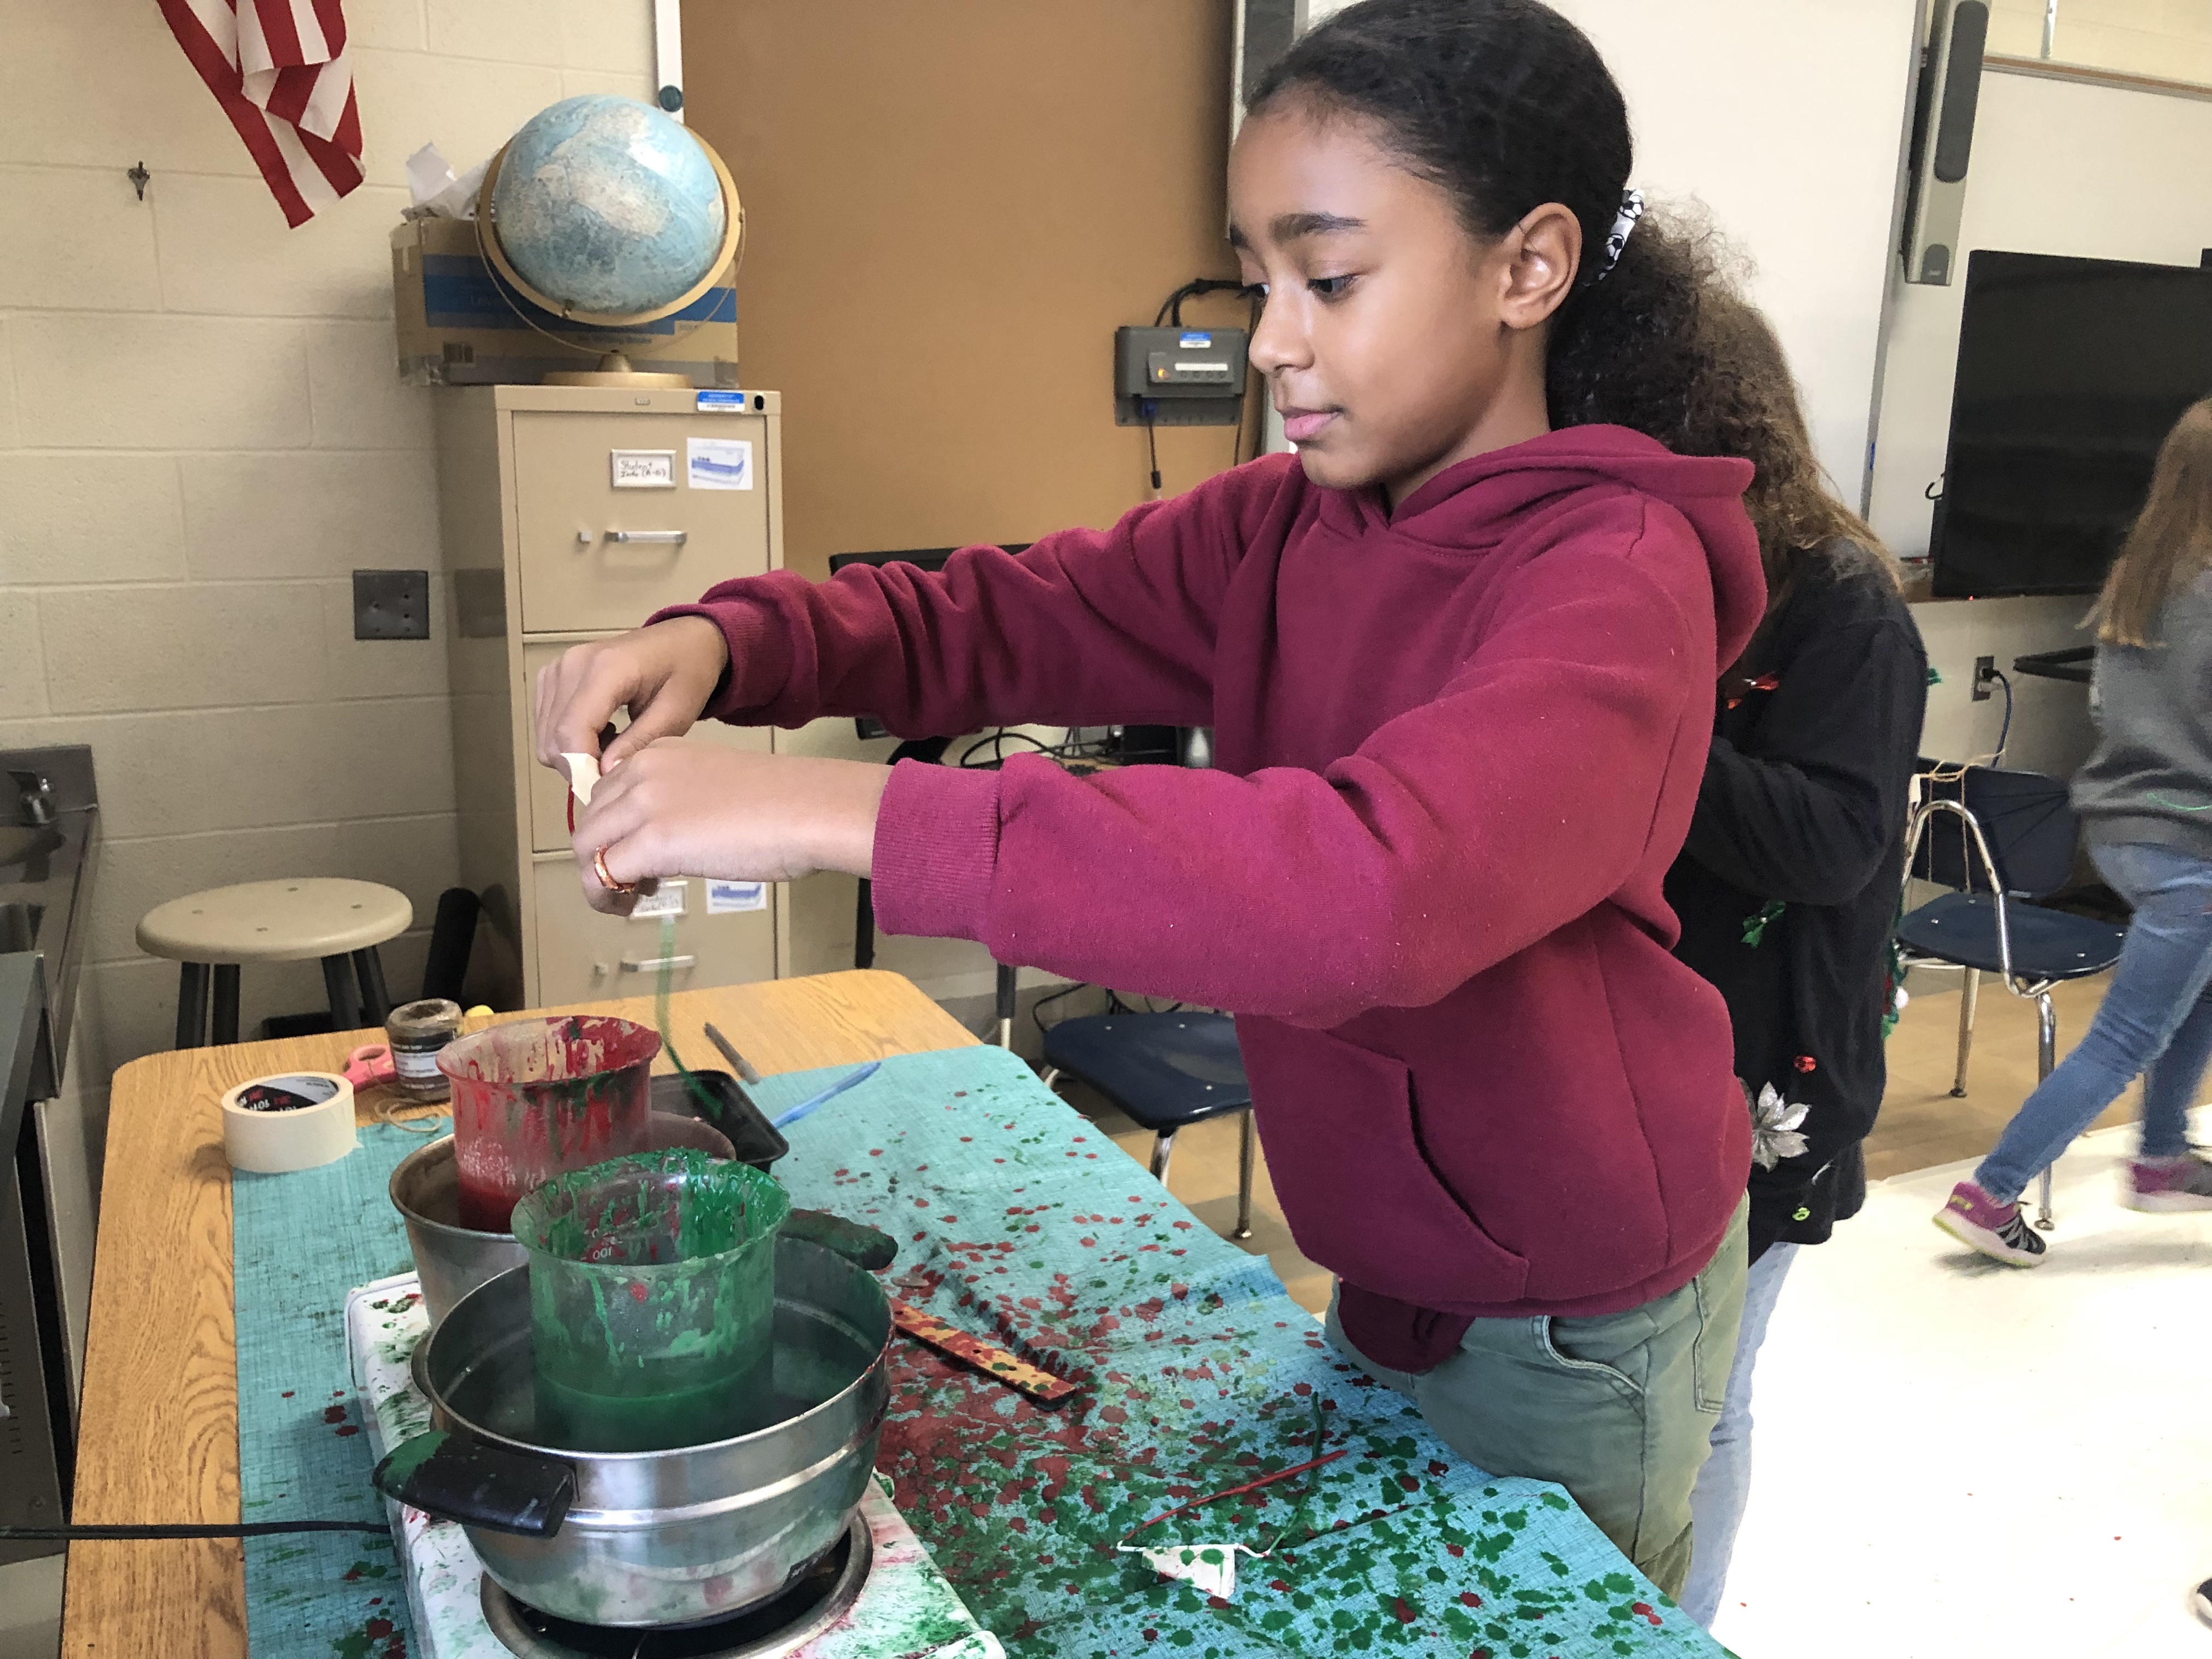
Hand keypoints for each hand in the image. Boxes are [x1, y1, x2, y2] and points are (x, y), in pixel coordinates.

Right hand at [532, 616, 729, 779]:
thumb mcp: (675, 713)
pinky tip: (601, 730)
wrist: (682, 640)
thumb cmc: (686, 673)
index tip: (608, 787)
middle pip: (553, 737)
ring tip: (614, 744)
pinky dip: (568, 737)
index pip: (572, 731)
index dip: (583, 768)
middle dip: (580, 765)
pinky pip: (545, 722)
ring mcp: (557, 667)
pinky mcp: (552, 674)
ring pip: (545, 734)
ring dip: (573, 752)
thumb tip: (604, 774)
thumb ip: (639, 743)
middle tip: (617, 768)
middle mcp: (572, 663)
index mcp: (605, 668)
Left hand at [573, 739, 891, 914]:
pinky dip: (605, 897)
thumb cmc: (786, 803)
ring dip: (598, 880)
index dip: (616, 827)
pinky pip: (603, 875)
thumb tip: (675, 837)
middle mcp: (642, 771)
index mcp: (660, 752)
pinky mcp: (652, 843)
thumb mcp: (720, 784)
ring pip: (588, 846)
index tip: (638, 852)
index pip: (609, 791)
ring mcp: (643, 805)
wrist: (810, 810)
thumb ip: (686, 800)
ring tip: (627, 900)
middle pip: (592, 819)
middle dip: (604, 854)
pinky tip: (628, 907)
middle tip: (635, 883)